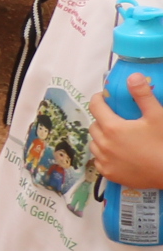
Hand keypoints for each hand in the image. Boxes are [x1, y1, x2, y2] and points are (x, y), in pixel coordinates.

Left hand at [90, 72, 162, 189]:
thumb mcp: (157, 116)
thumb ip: (143, 95)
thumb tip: (132, 76)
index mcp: (111, 127)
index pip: (95, 107)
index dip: (99, 99)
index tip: (104, 97)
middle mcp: (103, 144)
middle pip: (94, 125)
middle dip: (101, 118)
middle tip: (114, 117)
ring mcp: (104, 160)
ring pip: (94, 143)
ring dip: (101, 137)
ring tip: (115, 135)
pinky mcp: (108, 173)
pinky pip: (98, 160)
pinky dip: (104, 154)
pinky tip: (116, 153)